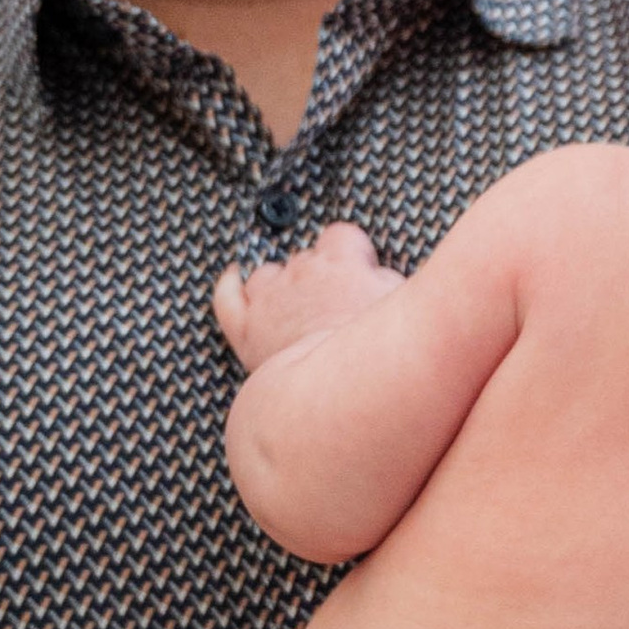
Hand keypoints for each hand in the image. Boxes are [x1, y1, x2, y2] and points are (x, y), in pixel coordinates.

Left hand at [213, 224, 398, 373]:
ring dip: (278, 285)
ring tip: (294, 305)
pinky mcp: (247, 330)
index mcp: (341, 260)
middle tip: (337, 307)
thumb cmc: (379, 350)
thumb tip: (379, 273)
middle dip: (319, 278)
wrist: (337, 391)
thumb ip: (386, 280)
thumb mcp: (402, 304)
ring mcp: (269, 300)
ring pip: (266, 275)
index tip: (362, 271)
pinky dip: (229, 286)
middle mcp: (301, 272)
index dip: (351, 254)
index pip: (343, 236)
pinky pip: (227, 298)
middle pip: (306, 259)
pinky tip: (233, 278)